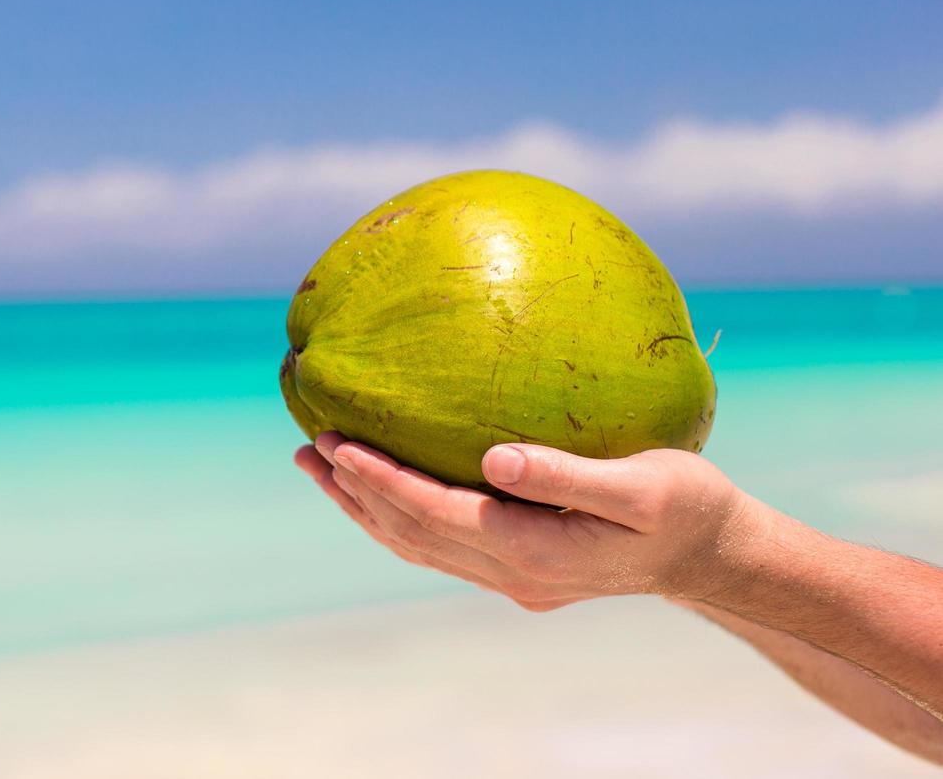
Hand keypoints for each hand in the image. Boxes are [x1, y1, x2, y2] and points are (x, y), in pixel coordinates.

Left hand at [293, 431, 752, 610]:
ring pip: (418, 544)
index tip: (337, 444)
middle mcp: (512, 572)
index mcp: (536, 551)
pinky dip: (400, 515)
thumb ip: (568, 476)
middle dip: (355, 491)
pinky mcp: (519, 567)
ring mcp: (512, 577)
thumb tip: (496, 459)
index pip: (434, 514)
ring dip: (366, 507)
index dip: (381, 481)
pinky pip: (441, 543)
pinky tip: (381, 487)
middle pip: (411, 535)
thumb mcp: (645, 487)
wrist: (713, 556)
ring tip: (322, 465)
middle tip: (309, 447)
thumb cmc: (688, 507)